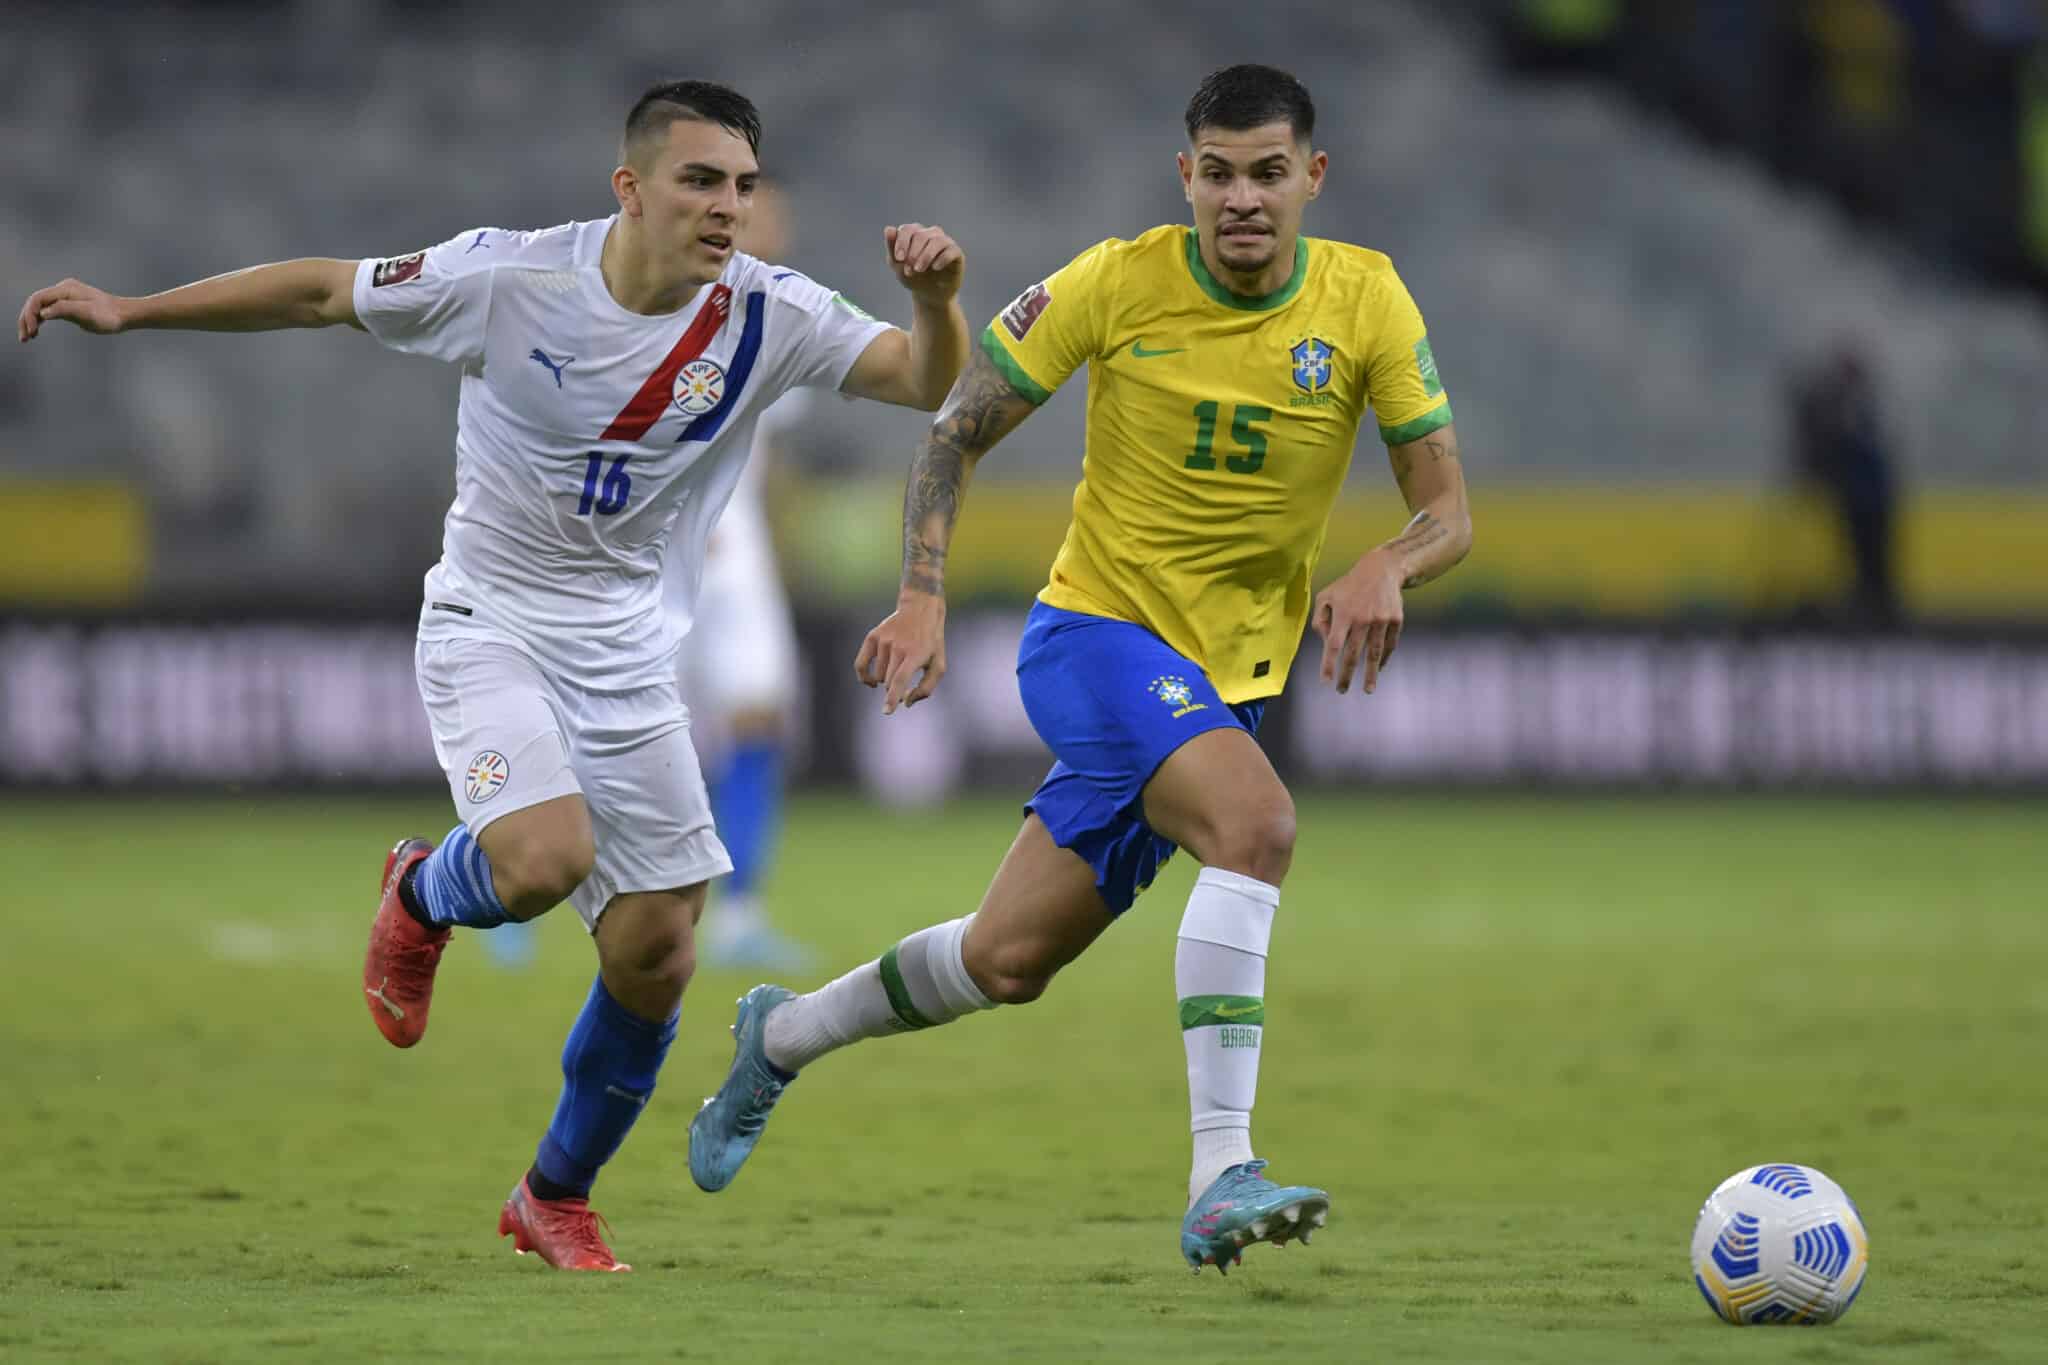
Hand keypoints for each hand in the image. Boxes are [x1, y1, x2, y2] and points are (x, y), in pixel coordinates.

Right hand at [18, 278, 126, 341]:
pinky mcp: (68, 304)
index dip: (29, 314)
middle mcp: (63, 290)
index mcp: (66, 289)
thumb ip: (65, 310)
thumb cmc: (110, 315)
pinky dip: (40, 320)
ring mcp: (65, 296)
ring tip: (27, 337)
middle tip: (23, 338)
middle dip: (26, 319)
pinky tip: (36, 331)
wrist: (125, 314)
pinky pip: (48, 310)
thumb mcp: (87, 313)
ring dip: (31, 321)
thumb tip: (43, 313)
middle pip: (36, 302)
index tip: (30, 331)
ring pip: (40, 307)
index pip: (38, 299)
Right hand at [854, 590, 947, 713]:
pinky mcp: (872, 637)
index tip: (886, 711)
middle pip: (888, 682)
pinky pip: (861, 664)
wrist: (920, 609)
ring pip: (878, 676)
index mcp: (916, 654)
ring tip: (898, 669)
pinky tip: (872, 683)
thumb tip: (906, 703)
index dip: (893, 697)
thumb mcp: (939, 664)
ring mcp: (883, 641)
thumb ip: (926, 688)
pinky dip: (864, 677)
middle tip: (904, 683)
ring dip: (886, 680)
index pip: (900, 679)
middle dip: (895, 690)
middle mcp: (897, 647)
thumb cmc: (931, 642)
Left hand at [882, 224, 963, 305]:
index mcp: (915, 233)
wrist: (930, 295)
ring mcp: (945, 242)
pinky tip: (935, 268)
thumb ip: (892, 247)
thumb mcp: (898, 265)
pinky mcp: (956, 253)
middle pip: (921, 235)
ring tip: (919, 270)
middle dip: (912, 254)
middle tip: (909, 271)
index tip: (898, 259)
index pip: (907, 229)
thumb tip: (888, 229)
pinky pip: (951, 250)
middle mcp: (931, 234)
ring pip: (936, 241)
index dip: (902, 242)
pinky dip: (942, 258)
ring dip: (926, 256)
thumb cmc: (913, 277)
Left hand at [1312, 549, 1404, 694]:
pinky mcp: (1396, 620)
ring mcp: (1381, 620)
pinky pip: (1390, 644)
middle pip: (1354, 654)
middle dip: (1347, 675)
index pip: (1333, 645)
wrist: (1381, 569)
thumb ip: (1320, 620)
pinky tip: (1380, 668)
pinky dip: (1385, 658)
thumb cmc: (1348, 586)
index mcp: (1343, 613)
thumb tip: (1325, 644)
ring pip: (1375, 653)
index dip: (1329, 665)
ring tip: (1368, 689)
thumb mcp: (1326, 596)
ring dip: (1371, 674)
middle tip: (1342, 690)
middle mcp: (1362, 618)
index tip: (1326, 682)